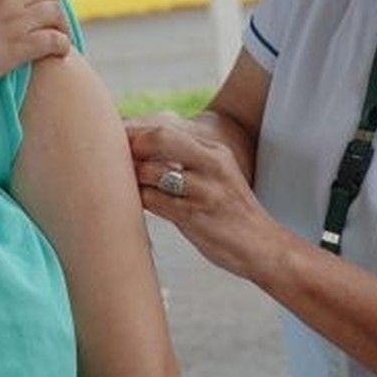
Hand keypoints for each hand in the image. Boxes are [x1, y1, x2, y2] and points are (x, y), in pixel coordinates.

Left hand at [126, 119, 289, 283]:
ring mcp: (205, 188)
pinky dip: (143, 202)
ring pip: (152, 170)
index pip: (164, 128)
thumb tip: (135, 154)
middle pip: (159, 137)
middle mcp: (212, 163)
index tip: (111, 143)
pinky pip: (155, 201)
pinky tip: (143, 208)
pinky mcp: (196, 214)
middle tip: (115, 164)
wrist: (264, 247)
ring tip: (130, 190)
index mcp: (214, 150)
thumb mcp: (213, 177)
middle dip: (131, 147)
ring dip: (135, 180)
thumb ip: (182, 162)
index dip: (133, 133)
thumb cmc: (228, 213)